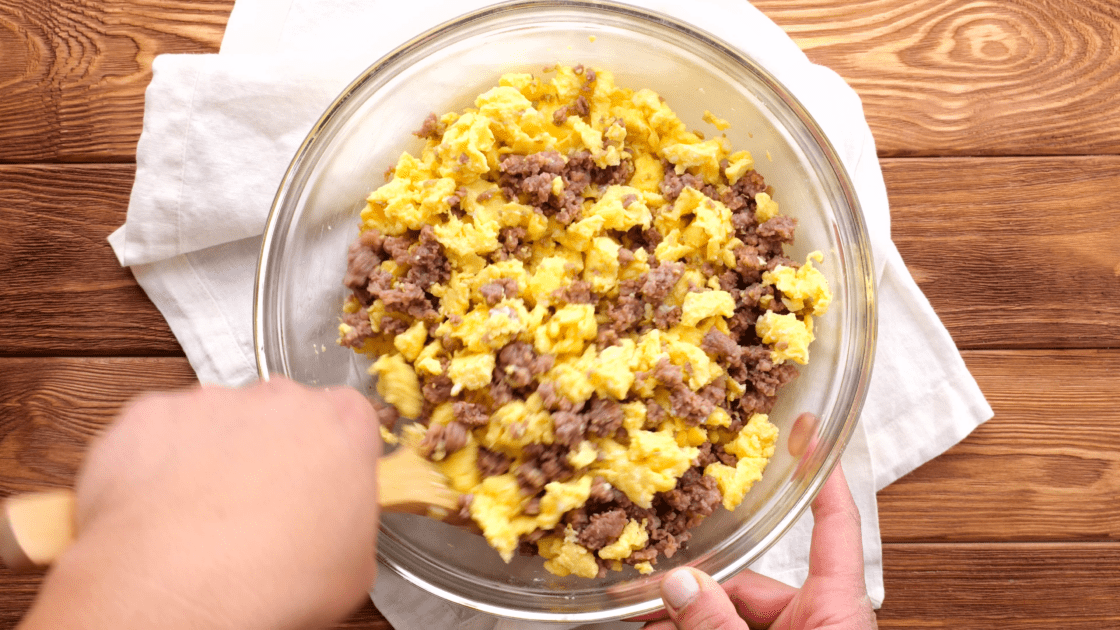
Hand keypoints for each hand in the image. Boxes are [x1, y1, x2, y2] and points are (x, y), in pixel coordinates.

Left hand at [20, 378, 381, 629]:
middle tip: (263, 509)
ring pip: (220, 421)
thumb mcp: (352, 569)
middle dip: (273, 451)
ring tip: (206, 518)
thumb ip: (350, 523)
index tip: (320, 485)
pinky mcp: (154, 415)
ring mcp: (213, 402)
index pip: (349, 420)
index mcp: (341, 425)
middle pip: (283, 413)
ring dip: (216, 457)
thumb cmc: (265, 581)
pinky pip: (162, 432)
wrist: (176, 590)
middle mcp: (280, 400)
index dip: (332, 456)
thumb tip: (335, 534)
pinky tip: (165, 509)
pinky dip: (160, 462)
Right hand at [643, 465, 875, 629]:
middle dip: (700, 585)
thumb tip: (679, 582)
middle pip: (755, 580)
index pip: (835, 524)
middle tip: (651, 591)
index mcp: (838, 608)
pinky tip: (658, 629)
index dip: (820, 474)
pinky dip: (698, 628)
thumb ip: (717, 623)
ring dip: (689, 614)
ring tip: (644, 617)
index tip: (805, 431)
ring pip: (735, 611)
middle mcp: (819, 618)